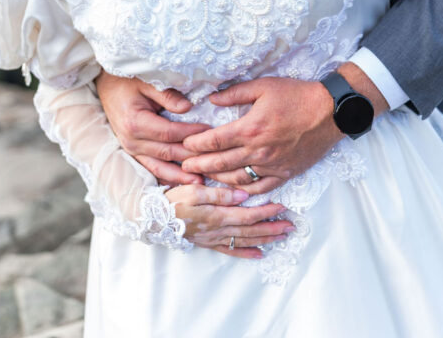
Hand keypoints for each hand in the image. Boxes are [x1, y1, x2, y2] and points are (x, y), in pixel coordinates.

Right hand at [95, 71, 207, 185]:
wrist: (106, 86)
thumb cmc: (127, 81)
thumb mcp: (146, 81)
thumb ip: (167, 95)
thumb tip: (188, 107)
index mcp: (135, 123)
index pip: (169, 133)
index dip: (190, 134)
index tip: (209, 132)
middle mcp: (131, 141)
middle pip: (167, 153)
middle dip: (190, 157)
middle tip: (213, 160)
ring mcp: (130, 149)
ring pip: (158, 167)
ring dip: (179, 176)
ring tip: (199, 182)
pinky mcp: (132, 152)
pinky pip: (150, 168)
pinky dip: (166, 176)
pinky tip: (181, 182)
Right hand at [166, 184, 293, 259]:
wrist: (152, 217)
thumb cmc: (173, 199)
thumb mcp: (194, 189)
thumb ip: (219, 193)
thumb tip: (244, 194)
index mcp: (217, 214)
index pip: (248, 214)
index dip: (266, 212)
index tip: (283, 207)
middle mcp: (218, 229)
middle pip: (250, 230)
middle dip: (272, 228)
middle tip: (291, 226)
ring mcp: (214, 238)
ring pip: (244, 240)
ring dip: (264, 239)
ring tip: (282, 237)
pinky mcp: (208, 242)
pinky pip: (230, 250)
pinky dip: (246, 252)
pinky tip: (259, 253)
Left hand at [180, 76, 343, 193]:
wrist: (330, 112)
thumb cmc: (297, 95)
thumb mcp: (264, 85)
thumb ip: (235, 93)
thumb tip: (212, 99)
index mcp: (250, 128)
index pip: (214, 141)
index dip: (195, 145)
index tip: (184, 146)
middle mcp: (258, 151)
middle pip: (220, 164)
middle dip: (199, 166)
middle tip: (183, 167)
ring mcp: (272, 165)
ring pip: (237, 179)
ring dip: (217, 179)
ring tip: (204, 177)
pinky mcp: (285, 173)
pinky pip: (259, 187)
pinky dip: (243, 190)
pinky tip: (234, 187)